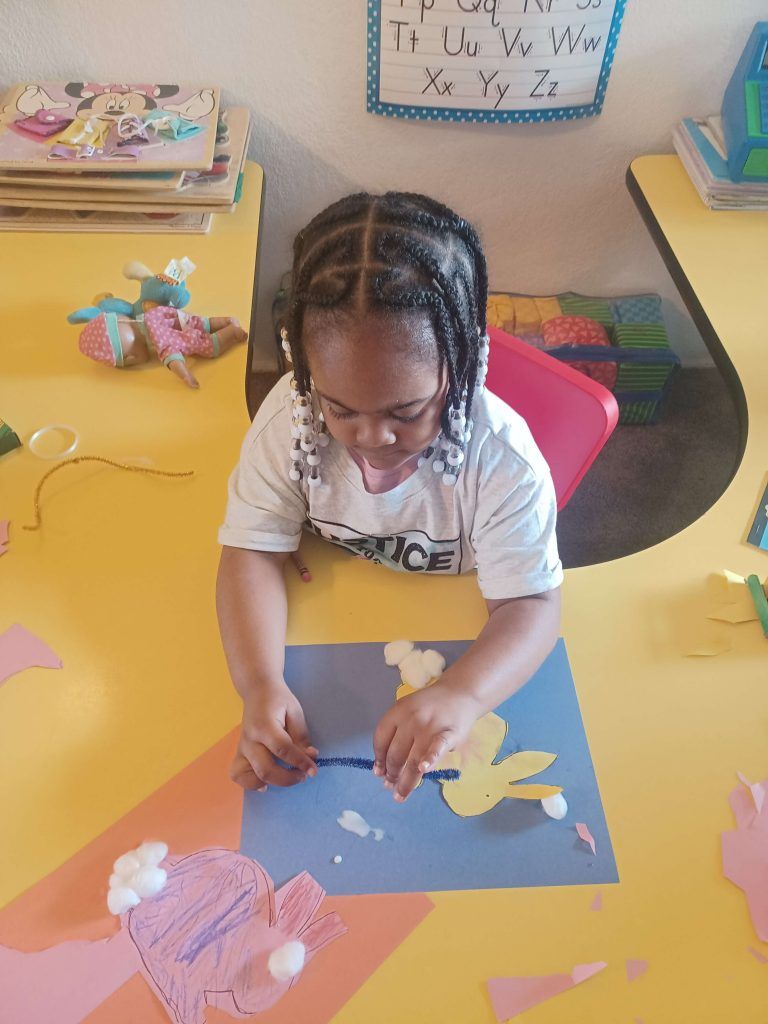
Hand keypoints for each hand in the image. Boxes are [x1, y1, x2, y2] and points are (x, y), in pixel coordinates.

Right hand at [229, 682, 317, 790]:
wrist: (257, 690)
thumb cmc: (278, 700)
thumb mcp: (295, 712)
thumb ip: (301, 736)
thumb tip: (310, 757)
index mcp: (264, 726)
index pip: (283, 750)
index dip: (300, 762)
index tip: (313, 770)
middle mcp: (249, 739)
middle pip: (265, 769)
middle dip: (288, 778)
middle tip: (303, 775)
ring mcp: (241, 747)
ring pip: (248, 776)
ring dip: (270, 783)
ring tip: (286, 777)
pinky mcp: (239, 753)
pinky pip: (238, 775)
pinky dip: (251, 783)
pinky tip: (265, 783)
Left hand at [373, 685, 479, 802]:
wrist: (460, 693)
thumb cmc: (430, 706)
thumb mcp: (408, 710)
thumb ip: (395, 734)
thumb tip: (382, 768)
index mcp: (398, 711)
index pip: (381, 739)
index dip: (378, 758)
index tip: (378, 772)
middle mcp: (411, 719)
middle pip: (396, 753)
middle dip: (391, 773)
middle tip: (390, 786)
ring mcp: (430, 726)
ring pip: (414, 759)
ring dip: (405, 781)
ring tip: (399, 794)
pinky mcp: (449, 733)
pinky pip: (437, 747)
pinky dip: (430, 758)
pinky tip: (424, 769)